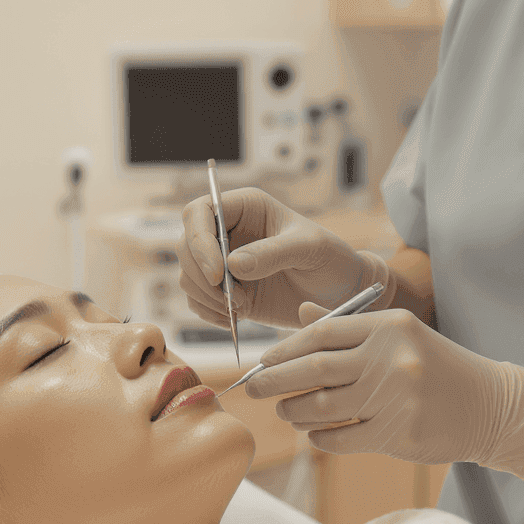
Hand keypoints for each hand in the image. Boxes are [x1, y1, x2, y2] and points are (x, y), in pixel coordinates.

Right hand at [177, 187, 396, 330]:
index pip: (199, 212)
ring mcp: (222, 262)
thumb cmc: (331, 259)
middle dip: (202, 276)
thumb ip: (273, 253)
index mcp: (245, 207)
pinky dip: (211, 313)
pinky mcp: (224, 291)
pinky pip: (198, 301)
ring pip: (188, 277)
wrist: (339, 293)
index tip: (218, 273)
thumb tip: (232, 264)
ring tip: (243, 306)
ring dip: (208, 297)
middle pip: (185, 247)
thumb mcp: (309, 248)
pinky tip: (237, 317)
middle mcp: (227, 232)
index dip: (199, 241)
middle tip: (234, 298)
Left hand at [244, 302, 523, 478]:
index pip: (321, 333)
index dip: (285, 349)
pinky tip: (314, 434)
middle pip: (313, 370)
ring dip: (294, 411)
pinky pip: (341, 439)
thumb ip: (348, 327)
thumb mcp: (399, 335)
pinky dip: (320, 438)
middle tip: (252, 388)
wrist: (491, 406)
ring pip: (322, 407)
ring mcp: (395, 398)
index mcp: (388, 327)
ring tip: (284, 411)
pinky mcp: (398, 434)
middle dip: (274, 380)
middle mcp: (390, 359)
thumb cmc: (435, 366)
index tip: (262, 361)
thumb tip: (302, 316)